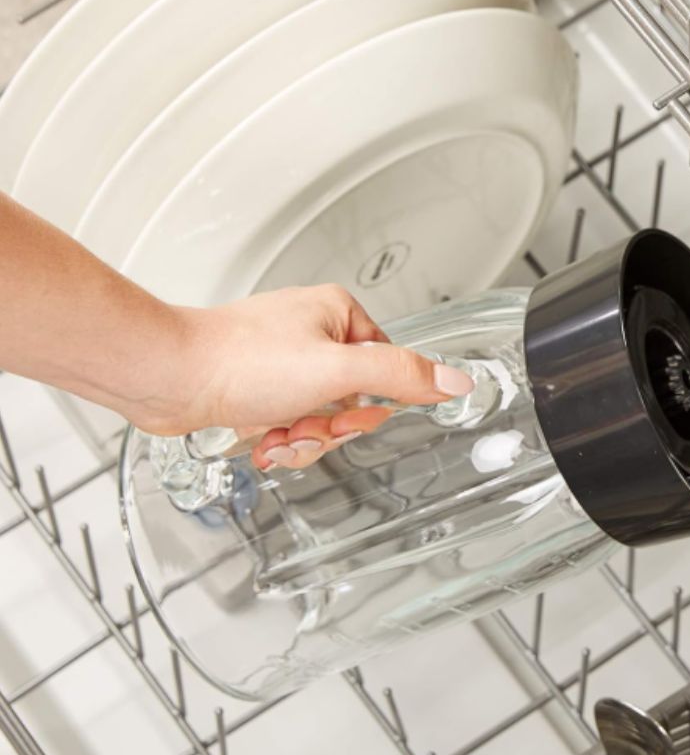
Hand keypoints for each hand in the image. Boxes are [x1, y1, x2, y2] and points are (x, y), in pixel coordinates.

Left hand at [148, 285, 473, 469]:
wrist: (168, 375)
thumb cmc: (238, 360)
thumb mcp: (336, 369)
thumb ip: (401, 375)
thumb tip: (455, 380)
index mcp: (338, 314)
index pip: (385, 369)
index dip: (366, 405)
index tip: (343, 415)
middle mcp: (312, 334)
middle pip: (352, 400)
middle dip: (327, 427)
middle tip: (302, 424)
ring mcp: (283, 363)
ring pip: (319, 418)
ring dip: (300, 439)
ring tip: (273, 434)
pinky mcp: (257, 388)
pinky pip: (288, 424)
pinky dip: (277, 440)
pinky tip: (258, 439)